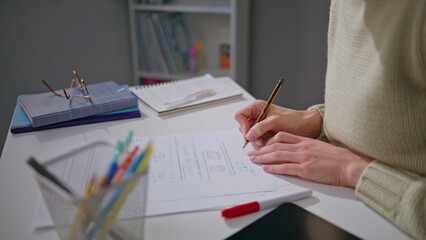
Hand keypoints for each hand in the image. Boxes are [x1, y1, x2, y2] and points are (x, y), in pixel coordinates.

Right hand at [234, 100, 321, 144]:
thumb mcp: (276, 121)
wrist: (306, 127)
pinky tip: (268, 141)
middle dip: (249, 134)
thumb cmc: (293, 120)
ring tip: (265, 140)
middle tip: (258, 138)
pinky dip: (260, 142)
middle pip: (242, 126)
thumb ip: (260, 127)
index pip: (240, 115)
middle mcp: (256, 115)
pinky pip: (256, 139)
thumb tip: (248, 135)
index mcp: (257, 107)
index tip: (249, 133)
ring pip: (249, 134)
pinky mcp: (263, 133)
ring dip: (255, 139)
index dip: (242, 125)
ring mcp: (259, 125)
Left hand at [248, 131, 372, 187]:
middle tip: (251, 153)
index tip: (261, 144)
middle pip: (276, 146)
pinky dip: (274, 168)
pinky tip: (266, 168)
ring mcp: (303, 158)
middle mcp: (301, 147)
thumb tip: (295, 151)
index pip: (282, 137)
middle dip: (261, 149)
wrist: (349, 164)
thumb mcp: (319, 147)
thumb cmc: (336, 158)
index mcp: (305, 141)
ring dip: (263, 157)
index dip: (269, 140)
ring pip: (277, 155)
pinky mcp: (305, 169)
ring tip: (253, 159)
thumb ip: (306, 147)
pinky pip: (285, 167)